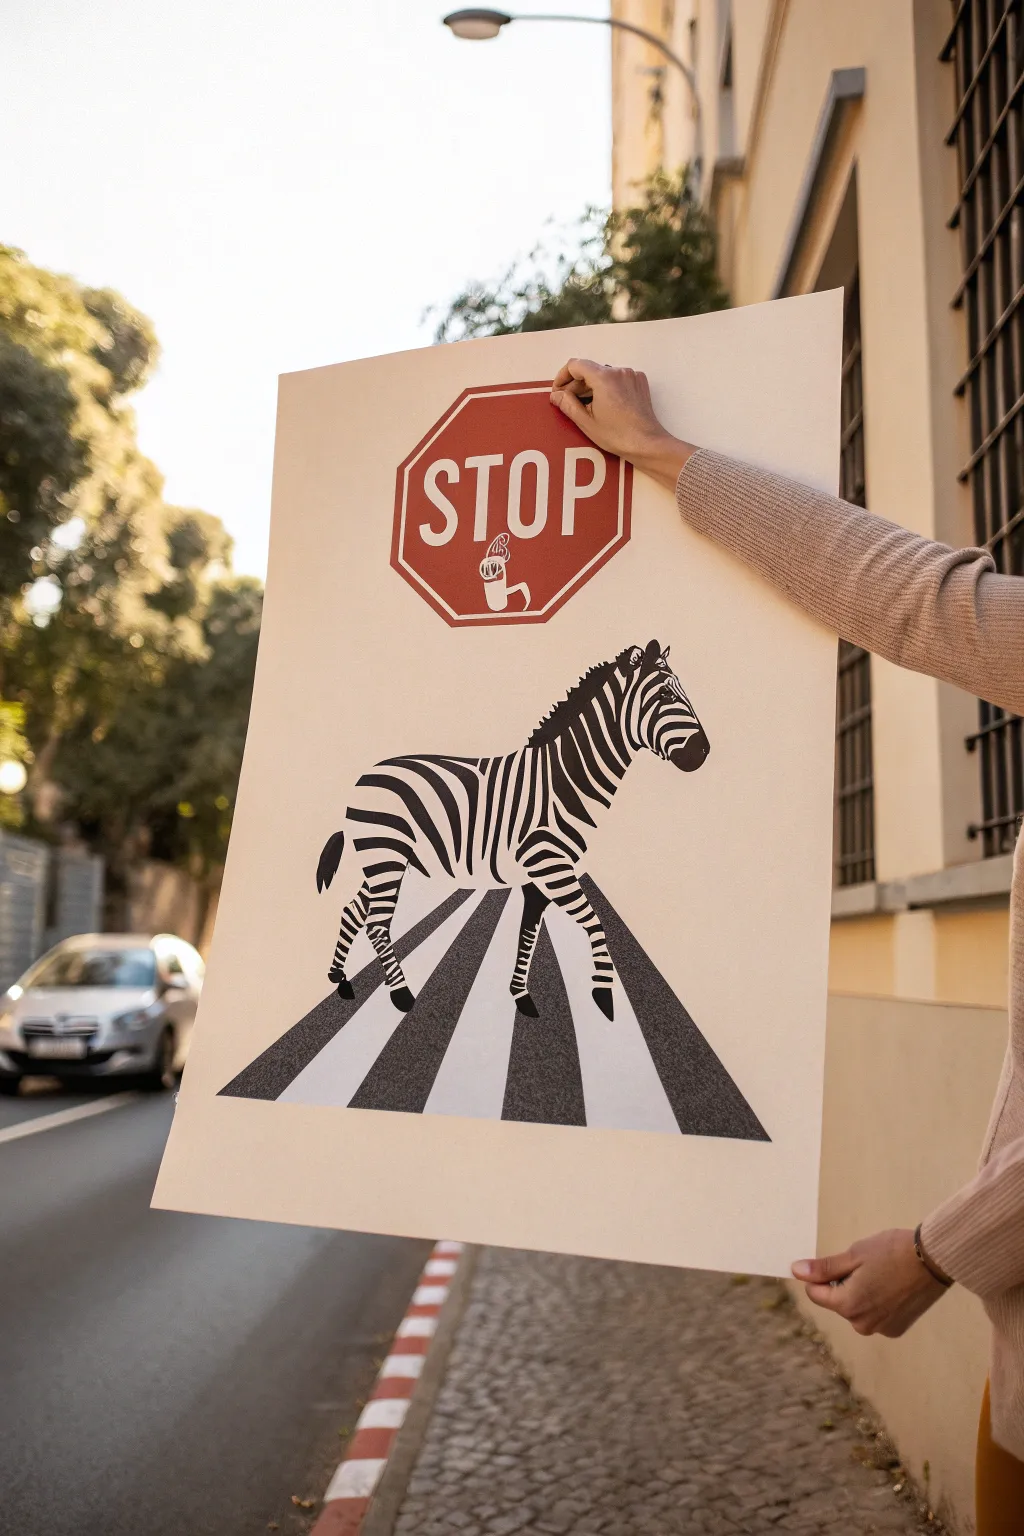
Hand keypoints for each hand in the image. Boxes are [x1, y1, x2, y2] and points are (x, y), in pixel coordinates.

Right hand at [550, 359, 696, 491]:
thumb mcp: (586, 422)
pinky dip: (607, 387)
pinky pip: (617, 379)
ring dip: (591, 386)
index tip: (558, 391)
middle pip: (589, 369)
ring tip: (586, 406)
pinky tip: (605, 405)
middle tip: (568, 403)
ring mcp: (631, 375)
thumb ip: (567, 404)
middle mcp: (618, 370)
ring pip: (603, 374)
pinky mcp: (639, 382)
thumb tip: (556, 395)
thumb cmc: (617, 435)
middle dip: (576, 384)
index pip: (575, 365)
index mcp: (603, 377)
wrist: (647, 443)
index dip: (562, 376)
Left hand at [791, 1229, 948, 1337]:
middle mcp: (862, 1324)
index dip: (821, 1275)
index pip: (816, 1293)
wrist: (934, 1260)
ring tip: (882, 1275)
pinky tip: (893, 1287)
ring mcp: (881, 1329)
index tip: (840, 1262)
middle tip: (867, 1266)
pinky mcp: (897, 1329)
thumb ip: (824, 1268)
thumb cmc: (892, 1251)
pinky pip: (875, 1315)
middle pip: (837, 1302)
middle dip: (844, 1284)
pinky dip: (878, 1302)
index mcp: (848, 1305)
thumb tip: (796, 1271)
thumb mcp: (854, 1255)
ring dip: (861, 1294)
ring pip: (856, 1309)